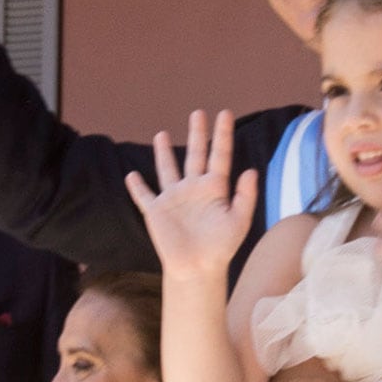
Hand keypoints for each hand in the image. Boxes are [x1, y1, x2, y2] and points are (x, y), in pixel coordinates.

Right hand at [124, 111, 258, 281]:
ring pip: (168, 169)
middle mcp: (194, 189)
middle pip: (195, 155)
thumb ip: (245, 196)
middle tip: (198, 113)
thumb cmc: (222, 247)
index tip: (224, 113)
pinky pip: (144, 196)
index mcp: (215, 188)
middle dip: (197, 134)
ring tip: (161, 135)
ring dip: (164, 153)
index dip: (222, 135)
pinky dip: (137, 186)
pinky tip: (131, 175)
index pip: (220, 155)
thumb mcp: (239, 221)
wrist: (199, 268)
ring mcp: (174, 199)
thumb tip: (250, 170)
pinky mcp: (156, 211)